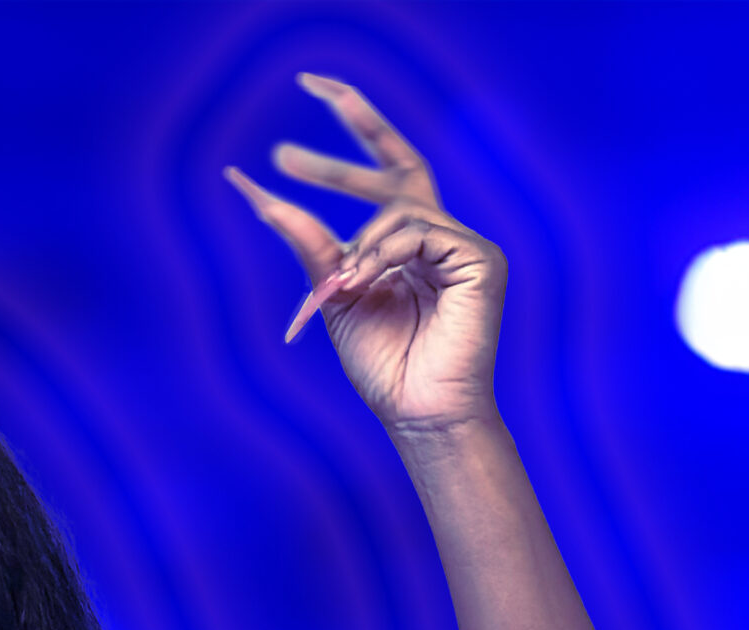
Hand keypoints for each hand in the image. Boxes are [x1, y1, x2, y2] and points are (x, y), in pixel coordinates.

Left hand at [224, 74, 506, 433]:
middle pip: (400, 164)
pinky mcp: (480, 260)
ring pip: (398, 210)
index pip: (387, 171)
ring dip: (360, 247)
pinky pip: (421, 231)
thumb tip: (268, 200)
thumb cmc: (384, 368)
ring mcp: (463, 246)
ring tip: (342, 286)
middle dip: (355, 130)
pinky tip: (368, 282)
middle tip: (286, 149)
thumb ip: (313, 248)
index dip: (359, 126)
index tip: (313, 95)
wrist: (418, 414)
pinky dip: (385, 254)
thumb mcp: (335, 299)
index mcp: (409, 243)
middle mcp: (439, 236)